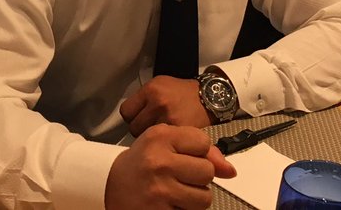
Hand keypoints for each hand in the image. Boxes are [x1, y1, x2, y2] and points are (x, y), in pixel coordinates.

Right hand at [105, 124, 235, 209]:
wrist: (110, 185)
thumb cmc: (143, 162)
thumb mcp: (165, 142)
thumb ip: (200, 150)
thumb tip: (230, 171)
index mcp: (160, 137)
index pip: (203, 142)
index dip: (197, 152)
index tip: (182, 155)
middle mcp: (159, 161)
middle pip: (207, 171)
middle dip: (198, 176)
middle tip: (179, 175)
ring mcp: (160, 190)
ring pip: (204, 197)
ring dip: (194, 197)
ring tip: (176, 191)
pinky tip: (170, 202)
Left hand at [121, 76, 211, 136]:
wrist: (208, 97)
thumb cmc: (182, 92)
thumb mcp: (160, 84)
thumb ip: (143, 97)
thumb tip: (129, 114)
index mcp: (151, 90)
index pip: (125, 111)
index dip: (131, 116)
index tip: (138, 117)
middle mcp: (158, 103)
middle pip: (133, 127)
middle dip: (140, 129)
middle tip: (150, 126)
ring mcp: (169, 119)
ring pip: (147, 138)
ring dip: (151, 138)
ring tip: (161, 133)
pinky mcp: (179, 131)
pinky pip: (162, 143)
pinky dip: (165, 143)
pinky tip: (170, 138)